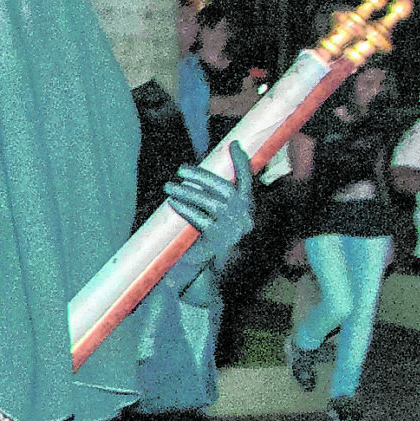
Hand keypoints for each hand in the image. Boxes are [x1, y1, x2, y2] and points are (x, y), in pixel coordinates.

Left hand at [164, 153, 254, 280]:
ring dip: (187, 192)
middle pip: (224, 188)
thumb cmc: (228, 242)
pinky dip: (185, 209)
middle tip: (181, 169)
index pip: (248, 180)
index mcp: (250, 206)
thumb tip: (202, 178)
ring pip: (209, 203)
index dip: (241, 162)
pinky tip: (173, 202)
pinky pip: (200, 219)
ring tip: (169, 186)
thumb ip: (223, 201)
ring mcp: (233, 228)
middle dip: (202, 176)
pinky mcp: (219, 240)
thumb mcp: (231, 220)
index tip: (233, 145)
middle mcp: (245, 216)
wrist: (231, 275)